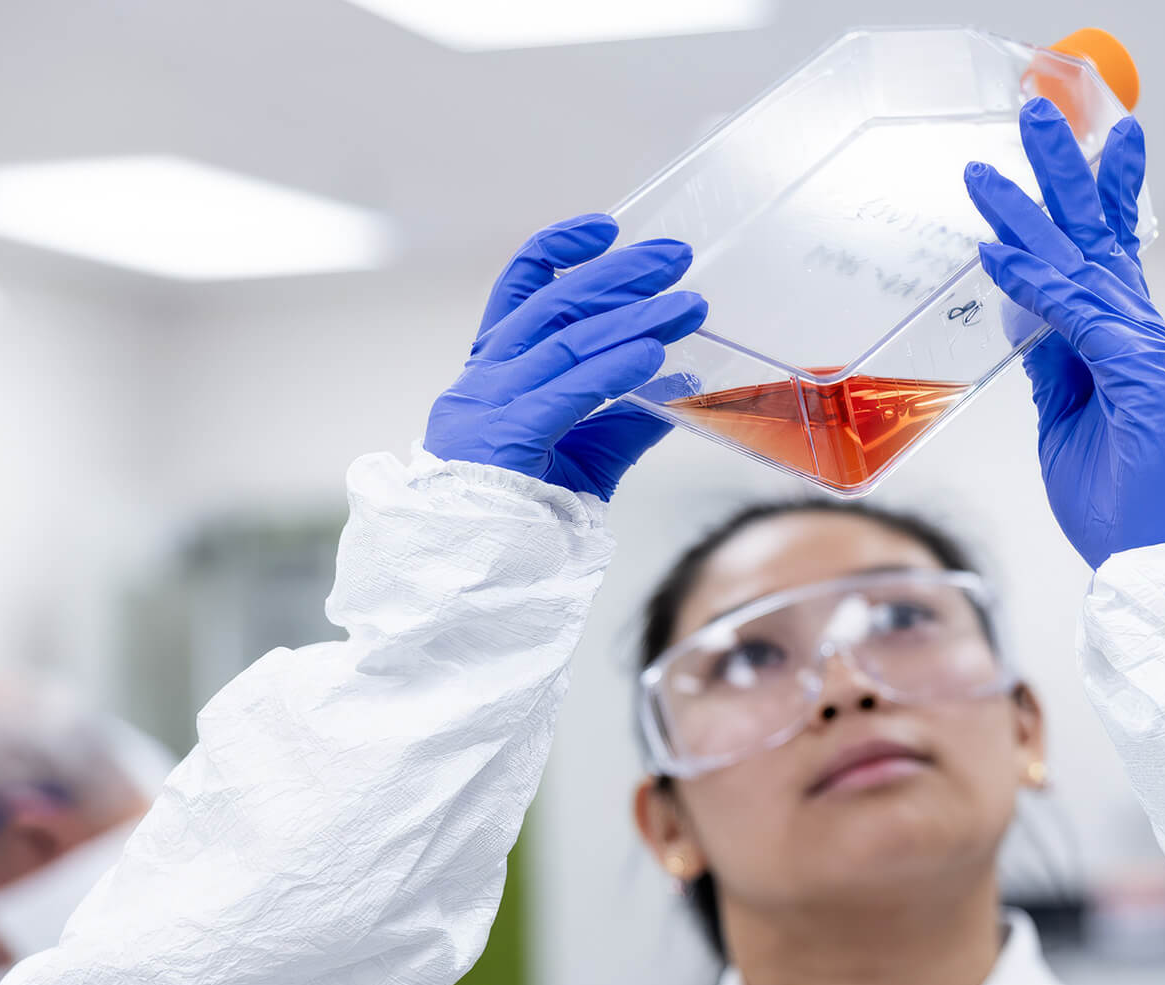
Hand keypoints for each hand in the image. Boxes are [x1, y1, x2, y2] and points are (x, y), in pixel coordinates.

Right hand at [424, 214, 707, 499]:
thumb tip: (685, 381)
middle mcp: (483, 381)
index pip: (518, 292)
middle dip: (619, 275)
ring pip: (565, 344)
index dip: (558, 251)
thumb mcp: (585, 452)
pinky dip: (612, 369)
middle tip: (677, 256)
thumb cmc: (523, 513)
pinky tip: (652, 353)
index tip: (606, 226)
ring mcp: (488, 409)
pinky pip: (565, 394)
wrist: (477, 578)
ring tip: (688, 304)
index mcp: (492, 375)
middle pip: (552, 306)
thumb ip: (627, 416)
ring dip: (635, 319)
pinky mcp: (504, 442)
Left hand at [965, 99, 1164, 569]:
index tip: (1083, 142)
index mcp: (1133, 345)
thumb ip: (1055, 363)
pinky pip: (1080, 317)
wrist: (1163, 558)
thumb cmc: (1123, 504)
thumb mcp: (1068, 423)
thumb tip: (1024, 314)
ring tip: (991, 173)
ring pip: (1086, 265)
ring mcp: (1150, 354)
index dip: (1093, 196)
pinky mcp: (1145, 378)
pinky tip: (1003, 250)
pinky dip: (1039, 281)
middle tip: (1037, 111)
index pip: (1109, 254)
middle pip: (1103, 237)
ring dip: (1033, 213)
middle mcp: (1146, 338)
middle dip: (1067, 172)